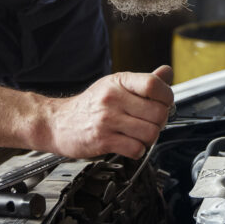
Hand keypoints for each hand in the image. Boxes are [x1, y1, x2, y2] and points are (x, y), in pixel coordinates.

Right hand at [43, 65, 173, 159]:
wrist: (57, 122)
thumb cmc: (89, 105)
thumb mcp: (114, 85)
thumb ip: (143, 82)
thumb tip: (167, 72)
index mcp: (119, 82)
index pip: (153, 84)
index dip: (166, 96)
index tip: (164, 103)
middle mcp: (113, 98)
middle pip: (158, 112)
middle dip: (160, 121)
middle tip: (151, 123)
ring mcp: (108, 120)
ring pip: (150, 132)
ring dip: (149, 138)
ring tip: (140, 135)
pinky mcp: (103, 140)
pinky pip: (136, 148)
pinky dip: (138, 150)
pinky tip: (130, 145)